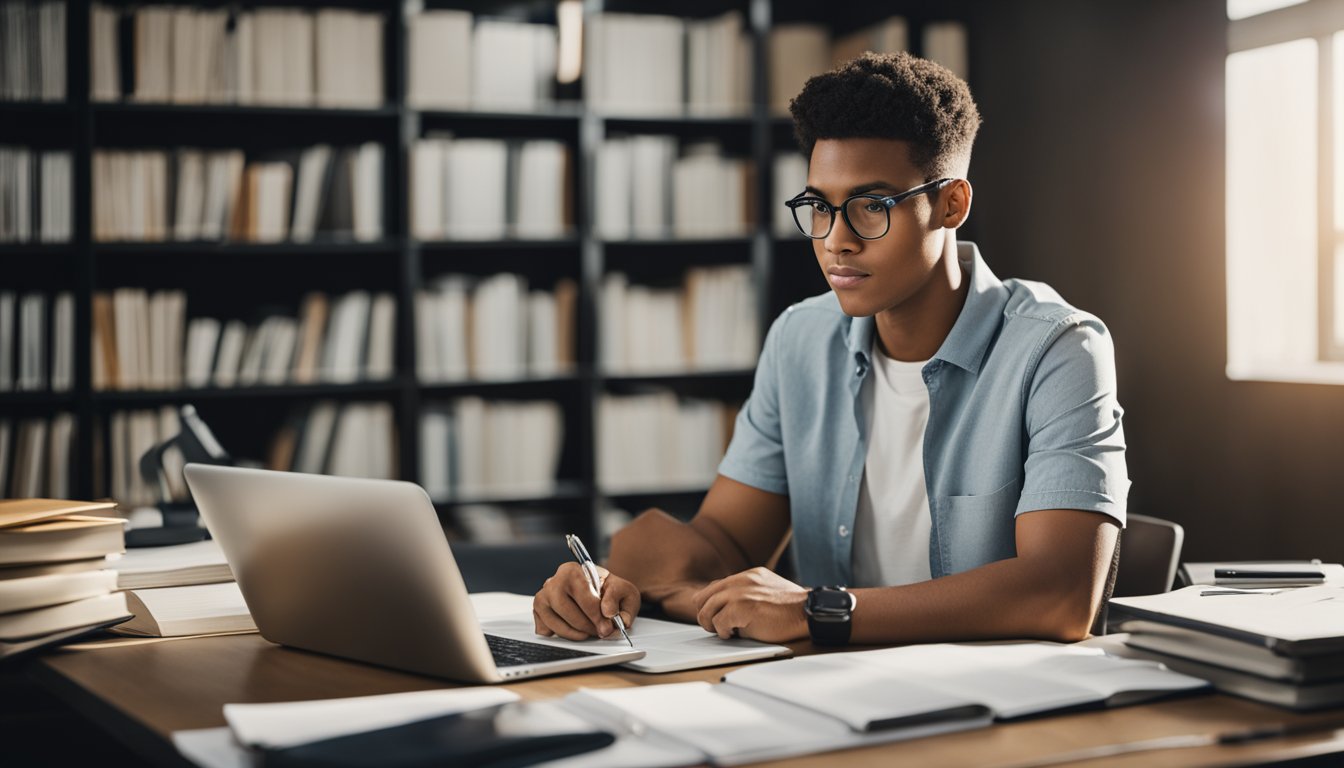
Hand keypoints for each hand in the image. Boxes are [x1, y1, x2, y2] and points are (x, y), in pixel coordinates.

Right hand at [533, 562, 639, 640]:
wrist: (598, 591)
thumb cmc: (609, 590)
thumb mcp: (624, 590)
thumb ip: (618, 598)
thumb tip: (607, 612)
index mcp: (572, 571)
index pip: (583, 597)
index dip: (597, 617)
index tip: (607, 627)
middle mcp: (552, 582)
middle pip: (566, 610)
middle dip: (586, 626)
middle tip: (599, 632)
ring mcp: (543, 598)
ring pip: (555, 623)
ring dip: (575, 633)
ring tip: (589, 631)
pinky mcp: (539, 613)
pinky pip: (546, 631)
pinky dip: (562, 635)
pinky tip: (575, 630)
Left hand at [691, 567, 807, 642]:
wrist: (807, 612)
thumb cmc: (791, 608)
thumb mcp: (766, 591)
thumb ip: (747, 593)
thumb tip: (726, 607)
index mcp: (747, 575)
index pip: (714, 587)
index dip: (709, 604)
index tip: (714, 616)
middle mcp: (740, 581)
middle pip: (703, 597)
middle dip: (706, 615)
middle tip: (716, 627)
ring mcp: (740, 593)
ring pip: (706, 610)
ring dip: (713, 625)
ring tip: (727, 631)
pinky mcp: (741, 608)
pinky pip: (718, 622)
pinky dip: (723, 632)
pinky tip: (734, 634)